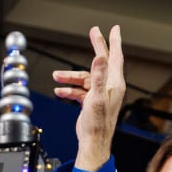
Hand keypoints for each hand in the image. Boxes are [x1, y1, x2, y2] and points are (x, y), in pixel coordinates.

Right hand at [51, 24, 124, 171]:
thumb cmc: (98, 124)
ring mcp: (100, 94)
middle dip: (96, 47)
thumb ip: (99, 76)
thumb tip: (100, 57)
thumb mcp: (97, 97)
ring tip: (56, 77)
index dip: (114, 41)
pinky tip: (60, 92)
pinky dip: (69, 90)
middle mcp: (110, 87)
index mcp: (115, 84)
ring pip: (84, 78)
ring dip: (70, 77)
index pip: (115, 57)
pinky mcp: (91, 102)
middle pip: (101, 62)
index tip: (114, 29)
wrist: (93, 143)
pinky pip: (79, 90)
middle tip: (93, 32)